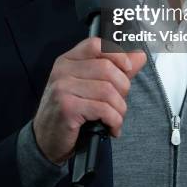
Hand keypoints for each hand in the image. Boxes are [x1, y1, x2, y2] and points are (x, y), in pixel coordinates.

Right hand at [33, 37, 145, 164]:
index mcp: (68, 60)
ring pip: (108, 91)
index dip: (117, 55)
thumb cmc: (71, 111)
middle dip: (122, 89)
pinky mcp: (67, 108)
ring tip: (116, 118)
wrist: (46, 141)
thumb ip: (116, 70)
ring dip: (119, 109)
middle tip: (119, 104)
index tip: (128, 70)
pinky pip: (103, 109)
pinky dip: (114, 120)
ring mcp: (63, 88)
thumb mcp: (91, 86)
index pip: (96, 45)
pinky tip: (111, 128)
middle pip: (107, 68)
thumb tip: (139, 56)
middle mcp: (63, 70)